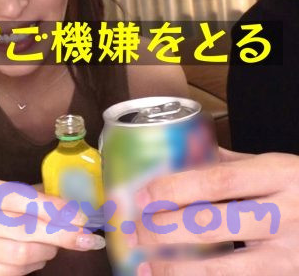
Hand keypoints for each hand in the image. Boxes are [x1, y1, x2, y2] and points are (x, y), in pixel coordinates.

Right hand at [0, 176, 104, 275]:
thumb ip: (31, 195)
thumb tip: (72, 204)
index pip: (18, 198)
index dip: (52, 208)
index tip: (80, 217)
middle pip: (23, 231)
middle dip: (61, 236)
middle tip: (85, 238)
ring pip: (21, 256)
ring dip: (47, 251)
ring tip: (53, 244)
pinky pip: (13, 273)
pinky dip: (33, 265)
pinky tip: (36, 255)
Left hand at [134, 148, 298, 275]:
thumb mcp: (276, 165)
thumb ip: (232, 163)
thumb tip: (183, 155)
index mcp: (278, 175)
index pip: (218, 181)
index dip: (177, 188)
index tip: (144, 195)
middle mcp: (284, 214)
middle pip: (215, 224)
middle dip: (167, 229)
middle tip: (134, 231)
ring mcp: (290, 254)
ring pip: (226, 268)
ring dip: (179, 269)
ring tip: (145, 267)